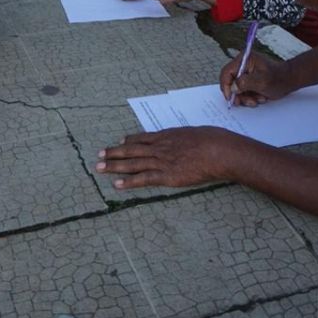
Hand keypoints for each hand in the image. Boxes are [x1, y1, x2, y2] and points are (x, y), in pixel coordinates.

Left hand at [96, 127, 245, 188]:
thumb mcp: (196, 133)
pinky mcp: (166, 176)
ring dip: (114, 166)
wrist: (218, 151)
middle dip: (114, 153)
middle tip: (99, 154)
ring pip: (133, 164)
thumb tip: (186, 140)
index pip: (143, 138)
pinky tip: (117, 184)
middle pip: (132, 150)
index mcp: (167, 136)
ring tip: (100, 168)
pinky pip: (144, 179)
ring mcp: (161, 161)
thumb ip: (185, 138)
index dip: (129, 141)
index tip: (119, 142)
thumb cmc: (213, 140)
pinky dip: (129, 182)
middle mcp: (160, 147)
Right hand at [220, 51, 295, 106]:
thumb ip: (245, 83)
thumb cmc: (279, 78)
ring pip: (236, 89)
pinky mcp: (249, 79)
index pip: (226, 72)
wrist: (290, 80)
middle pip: (230, 82)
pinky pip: (243, 91)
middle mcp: (243, 64)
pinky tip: (260, 96)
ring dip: (246, 97)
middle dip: (238, 94)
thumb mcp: (261, 81)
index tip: (230, 98)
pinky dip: (250, 96)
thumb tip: (233, 88)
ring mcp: (245, 72)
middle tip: (246, 102)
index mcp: (244, 59)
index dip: (226, 86)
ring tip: (258, 99)